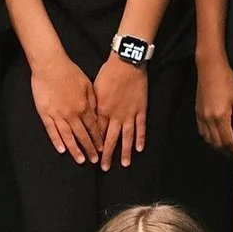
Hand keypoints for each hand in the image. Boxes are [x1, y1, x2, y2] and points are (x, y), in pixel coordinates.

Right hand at [31, 53, 101, 162]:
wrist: (50, 65)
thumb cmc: (70, 72)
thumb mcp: (88, 85)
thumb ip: (93, 101)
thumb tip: (98, 115)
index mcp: (84, 106)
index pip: (94, 127)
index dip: (98, 139)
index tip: (102, 148)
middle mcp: (72, 114)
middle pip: (83, 135)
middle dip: (90, 148)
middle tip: (94, 160)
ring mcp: (58, 115)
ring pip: (68, 136)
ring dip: (75, 150)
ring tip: (80, 160)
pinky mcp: (45, 113)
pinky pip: (52, 131)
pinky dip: (57, 141)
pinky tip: (62, 150)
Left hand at [93, 55, 148, 170]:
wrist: (126, 63)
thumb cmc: (108, 73)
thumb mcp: (95, 89)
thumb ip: (94, 106)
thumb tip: (91, 118)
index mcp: (101, 111)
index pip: (97, 132)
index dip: (95, 145)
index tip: (93, 155)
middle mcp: (115, 116)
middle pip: (110, 139)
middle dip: (107, 155)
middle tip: (105, 168)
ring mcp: (129, 114)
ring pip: (127, 137)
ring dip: (125, 151)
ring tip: (125, 164)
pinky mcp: (141, 109)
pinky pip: (141, 127)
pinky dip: (140, 138)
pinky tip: (139, 148)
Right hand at [195, 55, 232, 161]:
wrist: (210, 68)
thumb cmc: (227, 81)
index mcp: (220, 117)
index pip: (228, 142)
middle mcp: (208, 120)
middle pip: (218, 143)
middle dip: (228, 152)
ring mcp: (201, 117)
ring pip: (209, 140)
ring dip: (219, 147)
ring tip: (229, 149)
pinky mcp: (197, 113)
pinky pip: (203, 133)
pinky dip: (210, 139)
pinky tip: (217, 138)